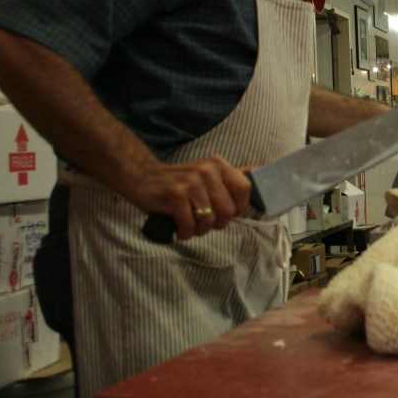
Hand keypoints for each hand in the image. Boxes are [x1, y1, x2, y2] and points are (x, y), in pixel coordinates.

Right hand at [125, 155, 252, 239]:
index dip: (237, 208)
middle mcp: (206, 170)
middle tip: (202, 221)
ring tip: (189, 223)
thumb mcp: (206, 173)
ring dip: (198, 229)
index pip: (244, 189)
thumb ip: (229, 175)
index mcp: (217, 164)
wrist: (142, 176)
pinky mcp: (175, 194)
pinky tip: (179, 227)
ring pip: (208, 220)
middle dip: (216, 223)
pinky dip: (184, 232)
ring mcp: (191, 181)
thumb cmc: (178, 181)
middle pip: (228, 210)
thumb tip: (255, 171)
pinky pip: (189, 225)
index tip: (224, 212)